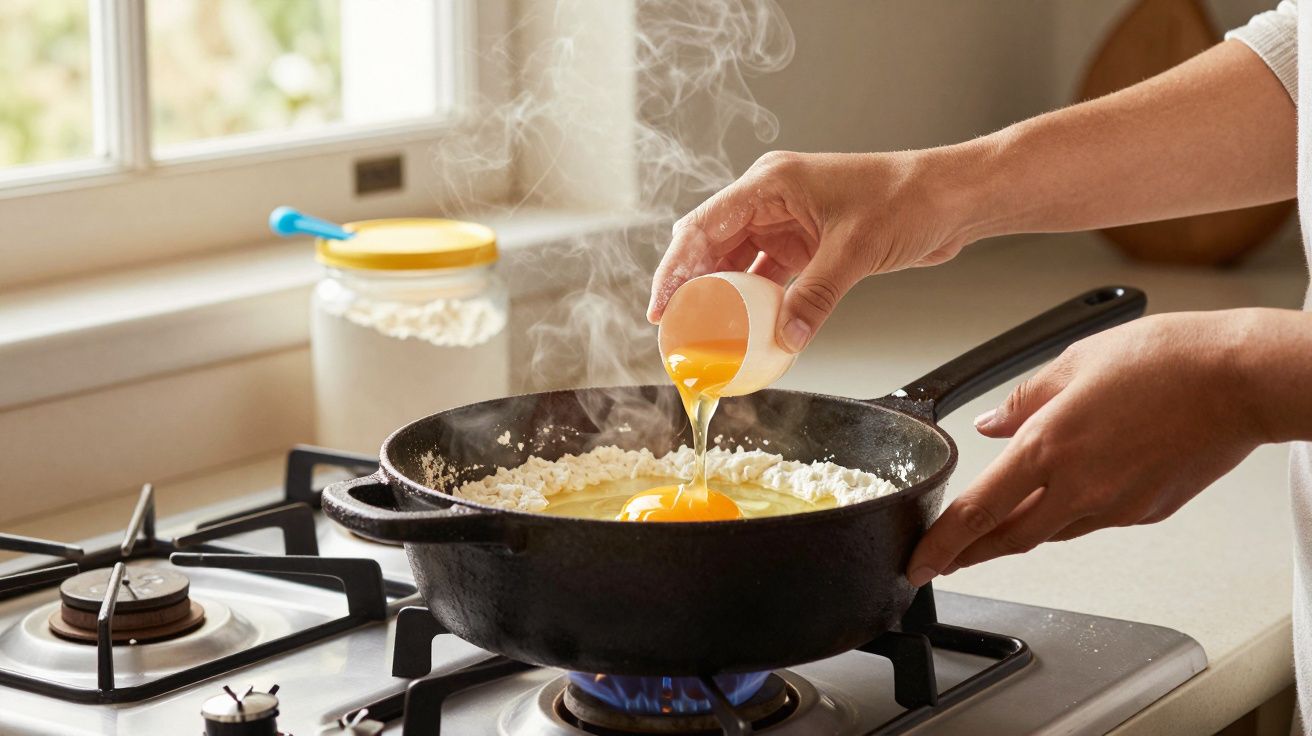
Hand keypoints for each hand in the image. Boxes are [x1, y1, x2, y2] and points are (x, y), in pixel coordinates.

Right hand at [647, 150, 976, 351]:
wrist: (952, 199)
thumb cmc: (909, 199)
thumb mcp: (855, 250)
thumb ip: (814, 297)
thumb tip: (782, 341)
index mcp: (772, 183)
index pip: (703, 225)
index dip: (675, 268)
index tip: (661, 307)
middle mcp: (773, 199)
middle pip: (712, 245)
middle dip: (691, 287)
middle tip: (677, 329)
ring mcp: (789, 221)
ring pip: (737, 263)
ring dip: (723, 298)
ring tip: (707, 335)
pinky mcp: (807, 243)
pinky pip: (768, 276)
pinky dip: (757, 302)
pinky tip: (749, 329)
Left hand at [906, 310, 1274, 586]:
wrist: (1239, 379)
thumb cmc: (1166, 361)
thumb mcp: (1073, 362)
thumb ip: (1023, 400)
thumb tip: (990, 423)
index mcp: (1049, 446)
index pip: (978, 511)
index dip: (942, 544)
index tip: (919, 562)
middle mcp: (1080, 486)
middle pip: (1010, 539)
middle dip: (971, 553)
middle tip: (946, 558)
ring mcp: (1116, 506)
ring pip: (1052, 532)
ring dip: (1019, 534)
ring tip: (995, 530)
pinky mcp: (1147, 511)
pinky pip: (1094, 520)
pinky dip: (1069, 513)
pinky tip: (1067, 496)